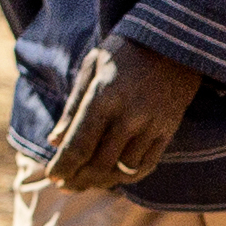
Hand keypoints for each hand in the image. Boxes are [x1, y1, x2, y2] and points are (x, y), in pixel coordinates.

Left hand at [38, 40, 207, 193]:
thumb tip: (54, 140)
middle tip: (66, 185)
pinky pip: (147, 165)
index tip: (52, 176)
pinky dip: (128, 176)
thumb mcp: (92, 67)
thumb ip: (73, 106)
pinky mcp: (167, 129)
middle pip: (98, 164)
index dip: (62, 166)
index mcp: (103, 98)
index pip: (77, 146)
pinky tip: (116, 177)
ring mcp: (150, 125)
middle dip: (78, 179)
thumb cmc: (125, 50)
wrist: (173, 41)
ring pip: (122, 170)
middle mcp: (127, 116)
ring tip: (88, 182)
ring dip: (102, 182)